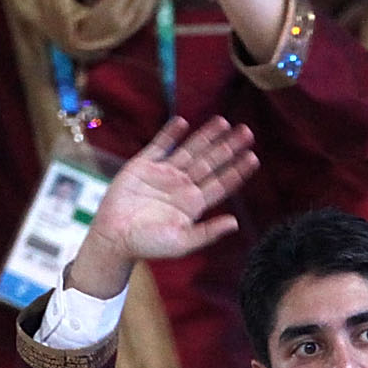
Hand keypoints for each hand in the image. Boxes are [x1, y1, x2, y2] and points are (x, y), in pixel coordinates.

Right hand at [66, 116, 259, 298]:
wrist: (114, 238)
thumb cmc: (147, 245)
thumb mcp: (181, 243)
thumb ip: (207, 232)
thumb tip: (235, 223)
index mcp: (194, 203)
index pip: (221, 183)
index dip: (237, 170)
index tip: (253, 157)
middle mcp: (183, 185)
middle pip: (211, 162)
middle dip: (228, 147)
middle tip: (247, 132)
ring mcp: (164, 173)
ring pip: (190, 150)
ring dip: (206, 136)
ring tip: (223, 121)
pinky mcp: (143, 165)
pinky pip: (160, 146)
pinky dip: (170, 134)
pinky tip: (183, 122)